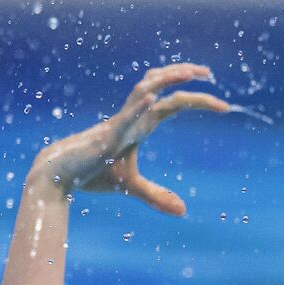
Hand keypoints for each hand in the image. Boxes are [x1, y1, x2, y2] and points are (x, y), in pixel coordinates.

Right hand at [29, 64, 228, 216]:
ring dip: (166, 80)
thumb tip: (183, 211)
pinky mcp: (106, 135)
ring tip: (189, 73)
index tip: (224, 105)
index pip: (174, 104)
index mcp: (140, 125)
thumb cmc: (92, 173)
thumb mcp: (132, 186)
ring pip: (144, 91)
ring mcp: (119, 123)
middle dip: (186, 77)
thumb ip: (157, 196)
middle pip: (163, 89)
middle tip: (210, 73)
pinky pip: (125, 117)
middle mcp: (132, 117)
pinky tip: (154, 98)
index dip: (198, 100)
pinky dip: (140, 107)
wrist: (59, 175)